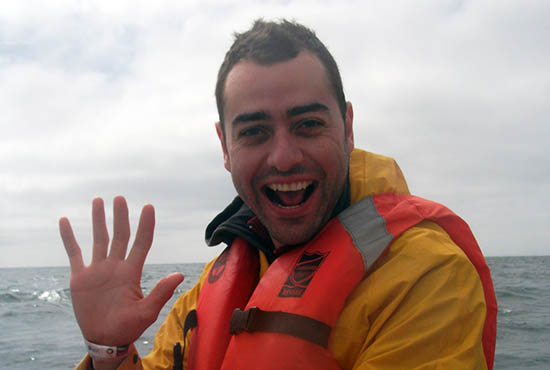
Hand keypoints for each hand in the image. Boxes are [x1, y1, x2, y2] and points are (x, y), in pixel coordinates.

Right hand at [59, 196, 183, 346]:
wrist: (105, 339)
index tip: (149, 207)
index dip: (145, 225)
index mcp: (132, 272)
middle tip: (120, 198)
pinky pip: (74, 253)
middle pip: (120, 235)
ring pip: (98, 239)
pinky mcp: (80, 277)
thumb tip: (180, 274)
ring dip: (98, 220)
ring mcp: (98, 270)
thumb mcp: (146, 311)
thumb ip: (161, 293)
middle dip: (120, 217)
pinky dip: (69, 238)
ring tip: (98, 201)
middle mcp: (116, 266)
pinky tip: (64, 221)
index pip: (141, 242)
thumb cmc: (128, 327)